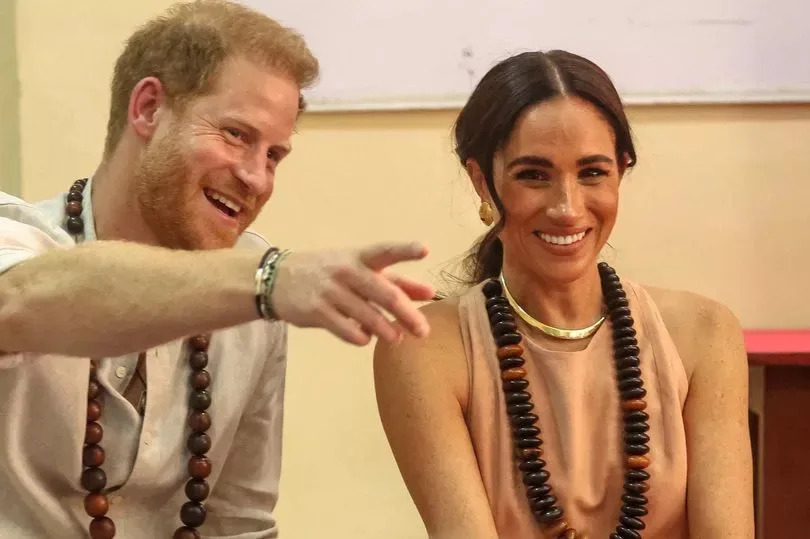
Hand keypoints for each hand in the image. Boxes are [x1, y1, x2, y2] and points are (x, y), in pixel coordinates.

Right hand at [269, 242, 434, 344]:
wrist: (278, 279)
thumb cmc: (330, 273)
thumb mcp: (360, 269)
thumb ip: (396, 280)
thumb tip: (430, 292)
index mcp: (360, 257)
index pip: (386, 251)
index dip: (406, 250)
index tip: (425, 249)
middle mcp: (347, 271)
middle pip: (385, 294)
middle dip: (408, 315)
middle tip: (423, 331)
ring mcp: (331, 291)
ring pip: (368, 317)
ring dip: (386, 331)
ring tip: (396, 339)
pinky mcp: (317, 312)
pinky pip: (348, 331)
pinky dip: (361, 337)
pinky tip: (365, 337)